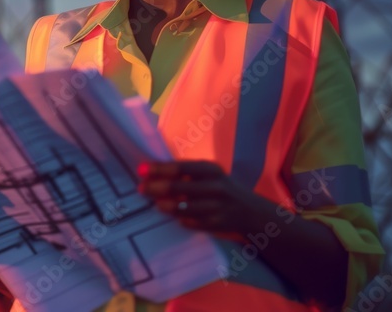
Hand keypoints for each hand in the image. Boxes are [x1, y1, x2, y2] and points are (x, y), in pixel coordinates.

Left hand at [137, 160, 263, 233]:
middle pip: (180, 187)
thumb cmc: (221, 188)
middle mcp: (216, 186)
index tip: (142, 169)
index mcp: (211, 170)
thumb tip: (152, 172)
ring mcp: (216, 207)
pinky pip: (192, 222)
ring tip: (156, 204)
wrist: (250, 211)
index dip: (160, 169)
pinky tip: (174, 217)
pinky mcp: (216, 224)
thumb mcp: (210, 175)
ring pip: (184, 208)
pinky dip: (181, 220)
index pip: (181, 167)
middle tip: (141, 188)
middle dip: (157, 188)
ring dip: (166, 206)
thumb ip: (186, 173)